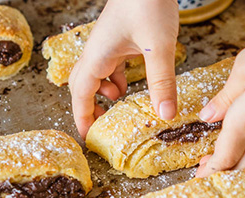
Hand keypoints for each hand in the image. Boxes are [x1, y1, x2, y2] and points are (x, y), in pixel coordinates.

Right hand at [69, 0, 178, 137]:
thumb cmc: (148, 3)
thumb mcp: (158, 47)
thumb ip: (162, 82)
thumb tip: (164, 114)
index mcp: (98, 55)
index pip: (80, 92)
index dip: (83, 116)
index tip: (87, 136)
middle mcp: (99, 50)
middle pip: (84, 85)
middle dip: (92, 107)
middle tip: (105, 125)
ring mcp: (109, 44)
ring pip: (100, 76)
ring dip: (108, 93)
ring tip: (124, 107)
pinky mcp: (122, 39)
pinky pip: (114, 66)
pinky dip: (120, 80)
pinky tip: (134, 85)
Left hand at [196, 21, 244, 176]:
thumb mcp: (244, 68)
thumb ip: (224, 97)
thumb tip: (206, 116)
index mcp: (244, 121)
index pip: (224, 157)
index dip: (210, 170)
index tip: (198, 177)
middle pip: (241, 166)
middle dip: (223, 173)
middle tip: (208, 172)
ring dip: (242, 166)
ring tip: (231, 163)